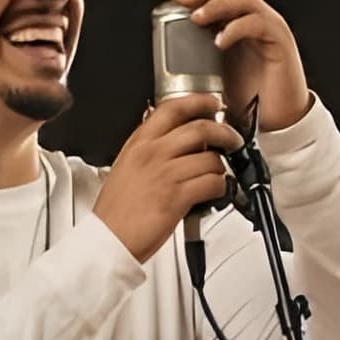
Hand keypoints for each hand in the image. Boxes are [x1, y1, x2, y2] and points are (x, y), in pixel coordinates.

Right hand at [93, 92, 240, 259]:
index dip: (199, 102)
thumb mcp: (127, 165)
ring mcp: (166, 174)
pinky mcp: (177, 196)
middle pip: (199, 128)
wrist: (107, 238)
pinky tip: (215, 192)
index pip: (172, 108)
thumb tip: (177, 138)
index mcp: (138, 142)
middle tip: (232, 139)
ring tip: (218, 174)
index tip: (214, 103)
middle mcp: (152, 153)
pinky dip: (221, 187)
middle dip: (224, 132)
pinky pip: (213, 183)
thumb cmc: (117, 209)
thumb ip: (150, 148)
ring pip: (211, 158)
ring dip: (222, 167)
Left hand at [168, 0, 309, 130]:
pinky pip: (258, 23)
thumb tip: (167, 49)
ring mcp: (270, 28)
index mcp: (240, 21)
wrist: (277, 123)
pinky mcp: (280, 42)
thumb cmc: (249, 99)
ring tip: (197, 17)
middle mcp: (256, 19)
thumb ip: (197, 55)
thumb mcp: (214, 72)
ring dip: (217, 4)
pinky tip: (220, 41)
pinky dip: (236, 28)